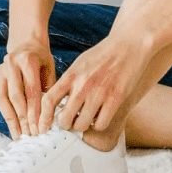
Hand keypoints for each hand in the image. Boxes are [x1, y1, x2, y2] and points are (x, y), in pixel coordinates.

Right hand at [0, 37, 55, 136]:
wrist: (26, 43)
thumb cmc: (41, 59)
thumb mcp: (50, 69)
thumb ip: (49, 89)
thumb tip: (49, 117)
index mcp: (28, 60)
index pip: (32, 91)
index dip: (35, 112)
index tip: (41, 129)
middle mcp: (11, 64)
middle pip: (17, 97)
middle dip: (24, 119)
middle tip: (32, 135)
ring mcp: (1, 70)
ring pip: (4, 99)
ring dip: (12, 120)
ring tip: (21, 136)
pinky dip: (6, 114)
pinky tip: (13, 127)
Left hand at [49, 21, 163, 139]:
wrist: (128, 45)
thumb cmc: (101, 57)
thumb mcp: (79, 64)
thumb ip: (68, 82)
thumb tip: (55, 104)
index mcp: (71, 75)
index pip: (49, 100)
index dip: (43, 117)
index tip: (44, 127)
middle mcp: (83, 84)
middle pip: (64, 118)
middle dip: (65, 125)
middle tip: (70, 122)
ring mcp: (99, 92)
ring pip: (82, 124)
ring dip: (82, 126)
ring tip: (85, 120)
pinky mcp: (116, 98)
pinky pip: (101, 124)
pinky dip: (98, 125)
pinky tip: (100, 117)